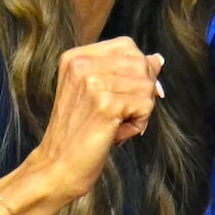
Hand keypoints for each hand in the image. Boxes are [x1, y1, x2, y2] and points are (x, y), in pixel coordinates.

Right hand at [29, 36, 164, 201]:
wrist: (56, 168)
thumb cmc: (79, 133)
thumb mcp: (95, 92)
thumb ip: (123, 72)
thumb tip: (158, 58)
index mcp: (75, 57)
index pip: (127, 45)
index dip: (140, 67)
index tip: (135, 91)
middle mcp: (81, 65)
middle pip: (141, 63)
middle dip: (144, 90)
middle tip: (124, 115)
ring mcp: (93, 83)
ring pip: (147, 85)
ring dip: (141, 110)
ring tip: (117, 125)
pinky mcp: (106, 104)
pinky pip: (146, 105)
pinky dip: (139, 123)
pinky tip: (117, 135)